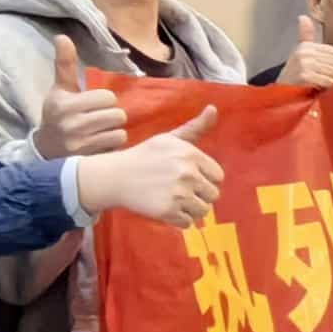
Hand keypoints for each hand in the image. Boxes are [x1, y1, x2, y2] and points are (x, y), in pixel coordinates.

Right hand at [35, 36, 128, 158]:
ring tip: (101, 131)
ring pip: (119, 131)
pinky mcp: (88, 158)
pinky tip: (101, 143)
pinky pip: (116, 145)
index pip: (106, 97)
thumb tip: (62, 37)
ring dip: (114, 130)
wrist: (46, 150)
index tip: (94, 104)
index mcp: (63, 104)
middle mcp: (70, 123)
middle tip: (100, 119)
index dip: (104, 100)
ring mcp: (79, 143)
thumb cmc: (58, 115)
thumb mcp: (60, 90)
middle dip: (112, 116)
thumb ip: (65, 64)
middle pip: (116, 114)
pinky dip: (113, 144)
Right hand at [75, 108, 222, 226]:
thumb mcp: (169, 139)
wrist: (114, 176)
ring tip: (172, 199)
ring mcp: (179, 193)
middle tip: (177, 190)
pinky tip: (164, 208)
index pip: (218, 176)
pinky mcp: (168, 210)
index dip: (204, 179)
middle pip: (213, 195)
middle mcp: (188, 173)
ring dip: (190, 209)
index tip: (187, 177)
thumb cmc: (145, 157)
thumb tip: (213, 108)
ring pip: (203, 211)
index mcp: (191, 154)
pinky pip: (188, 223)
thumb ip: (195, 127)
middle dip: (198, 195)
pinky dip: (178, 219)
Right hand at [281, 15, 332, 92]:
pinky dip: (325, 87)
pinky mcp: (305, 76)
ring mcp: (304, 64)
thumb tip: (302, 16)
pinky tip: (316, 87)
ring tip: (318, 81)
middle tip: (321, 77)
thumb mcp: (302, 51)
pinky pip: (328, 81)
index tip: (323, 68)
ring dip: (330, 81)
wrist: (282, 90)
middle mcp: (305, 52)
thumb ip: (305, 35)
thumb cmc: (296, 71)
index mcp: (307, 45)